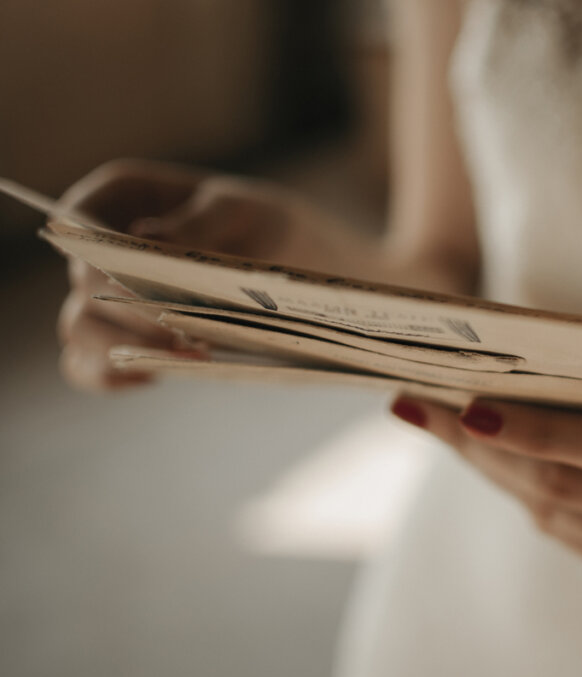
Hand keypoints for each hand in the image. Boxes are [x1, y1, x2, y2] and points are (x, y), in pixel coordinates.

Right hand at [55, 158, 343, 391]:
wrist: (303, 271)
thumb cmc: (270, 226)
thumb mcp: (246, 212)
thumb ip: (200, 223)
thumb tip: (146, 239)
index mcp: (122, 196)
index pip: (79, 220)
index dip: (94, 253)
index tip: (133, 280)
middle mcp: (102, 246)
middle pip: (83, 283)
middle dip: (128, 310)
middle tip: (182, 330)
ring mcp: (107, 296)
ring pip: (79, 327)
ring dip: (122, 347)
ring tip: (187, 353)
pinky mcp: (124, 338)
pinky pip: (90, 364)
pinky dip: (108, 376)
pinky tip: (151, 376)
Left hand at [390, 382, 581, 584]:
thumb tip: (502, 353)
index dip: (539, 433)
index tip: (467, 405)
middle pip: (565, 486)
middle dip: (484, 445)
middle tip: (422, 403)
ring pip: (550, 509)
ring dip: (486, 463)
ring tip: (432, 416)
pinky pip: (559, 526)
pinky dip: (514, 484)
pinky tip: (477, 449)